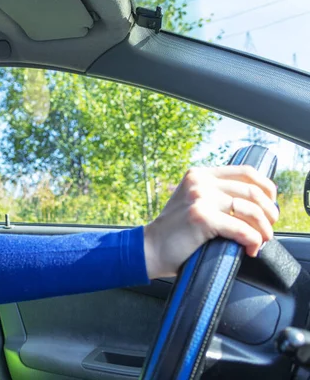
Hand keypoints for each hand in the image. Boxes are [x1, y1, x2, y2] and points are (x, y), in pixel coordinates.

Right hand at [143, 166, 278, 278]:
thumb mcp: (192, 202)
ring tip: (261, 241)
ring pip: (250, 210)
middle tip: (268, 228)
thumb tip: (255, 203)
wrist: (150, 249)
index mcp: (199, 175)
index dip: (267, 188)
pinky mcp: (201, 218)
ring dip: (263, 229)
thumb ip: (214, 195)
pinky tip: (249, 249)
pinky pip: (241, 229)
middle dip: (269, 212)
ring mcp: (199, 198)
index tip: (270, 205)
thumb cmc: (174, 232)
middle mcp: (199, 182)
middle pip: (252, 191)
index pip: (245, 172)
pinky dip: (252, 241)